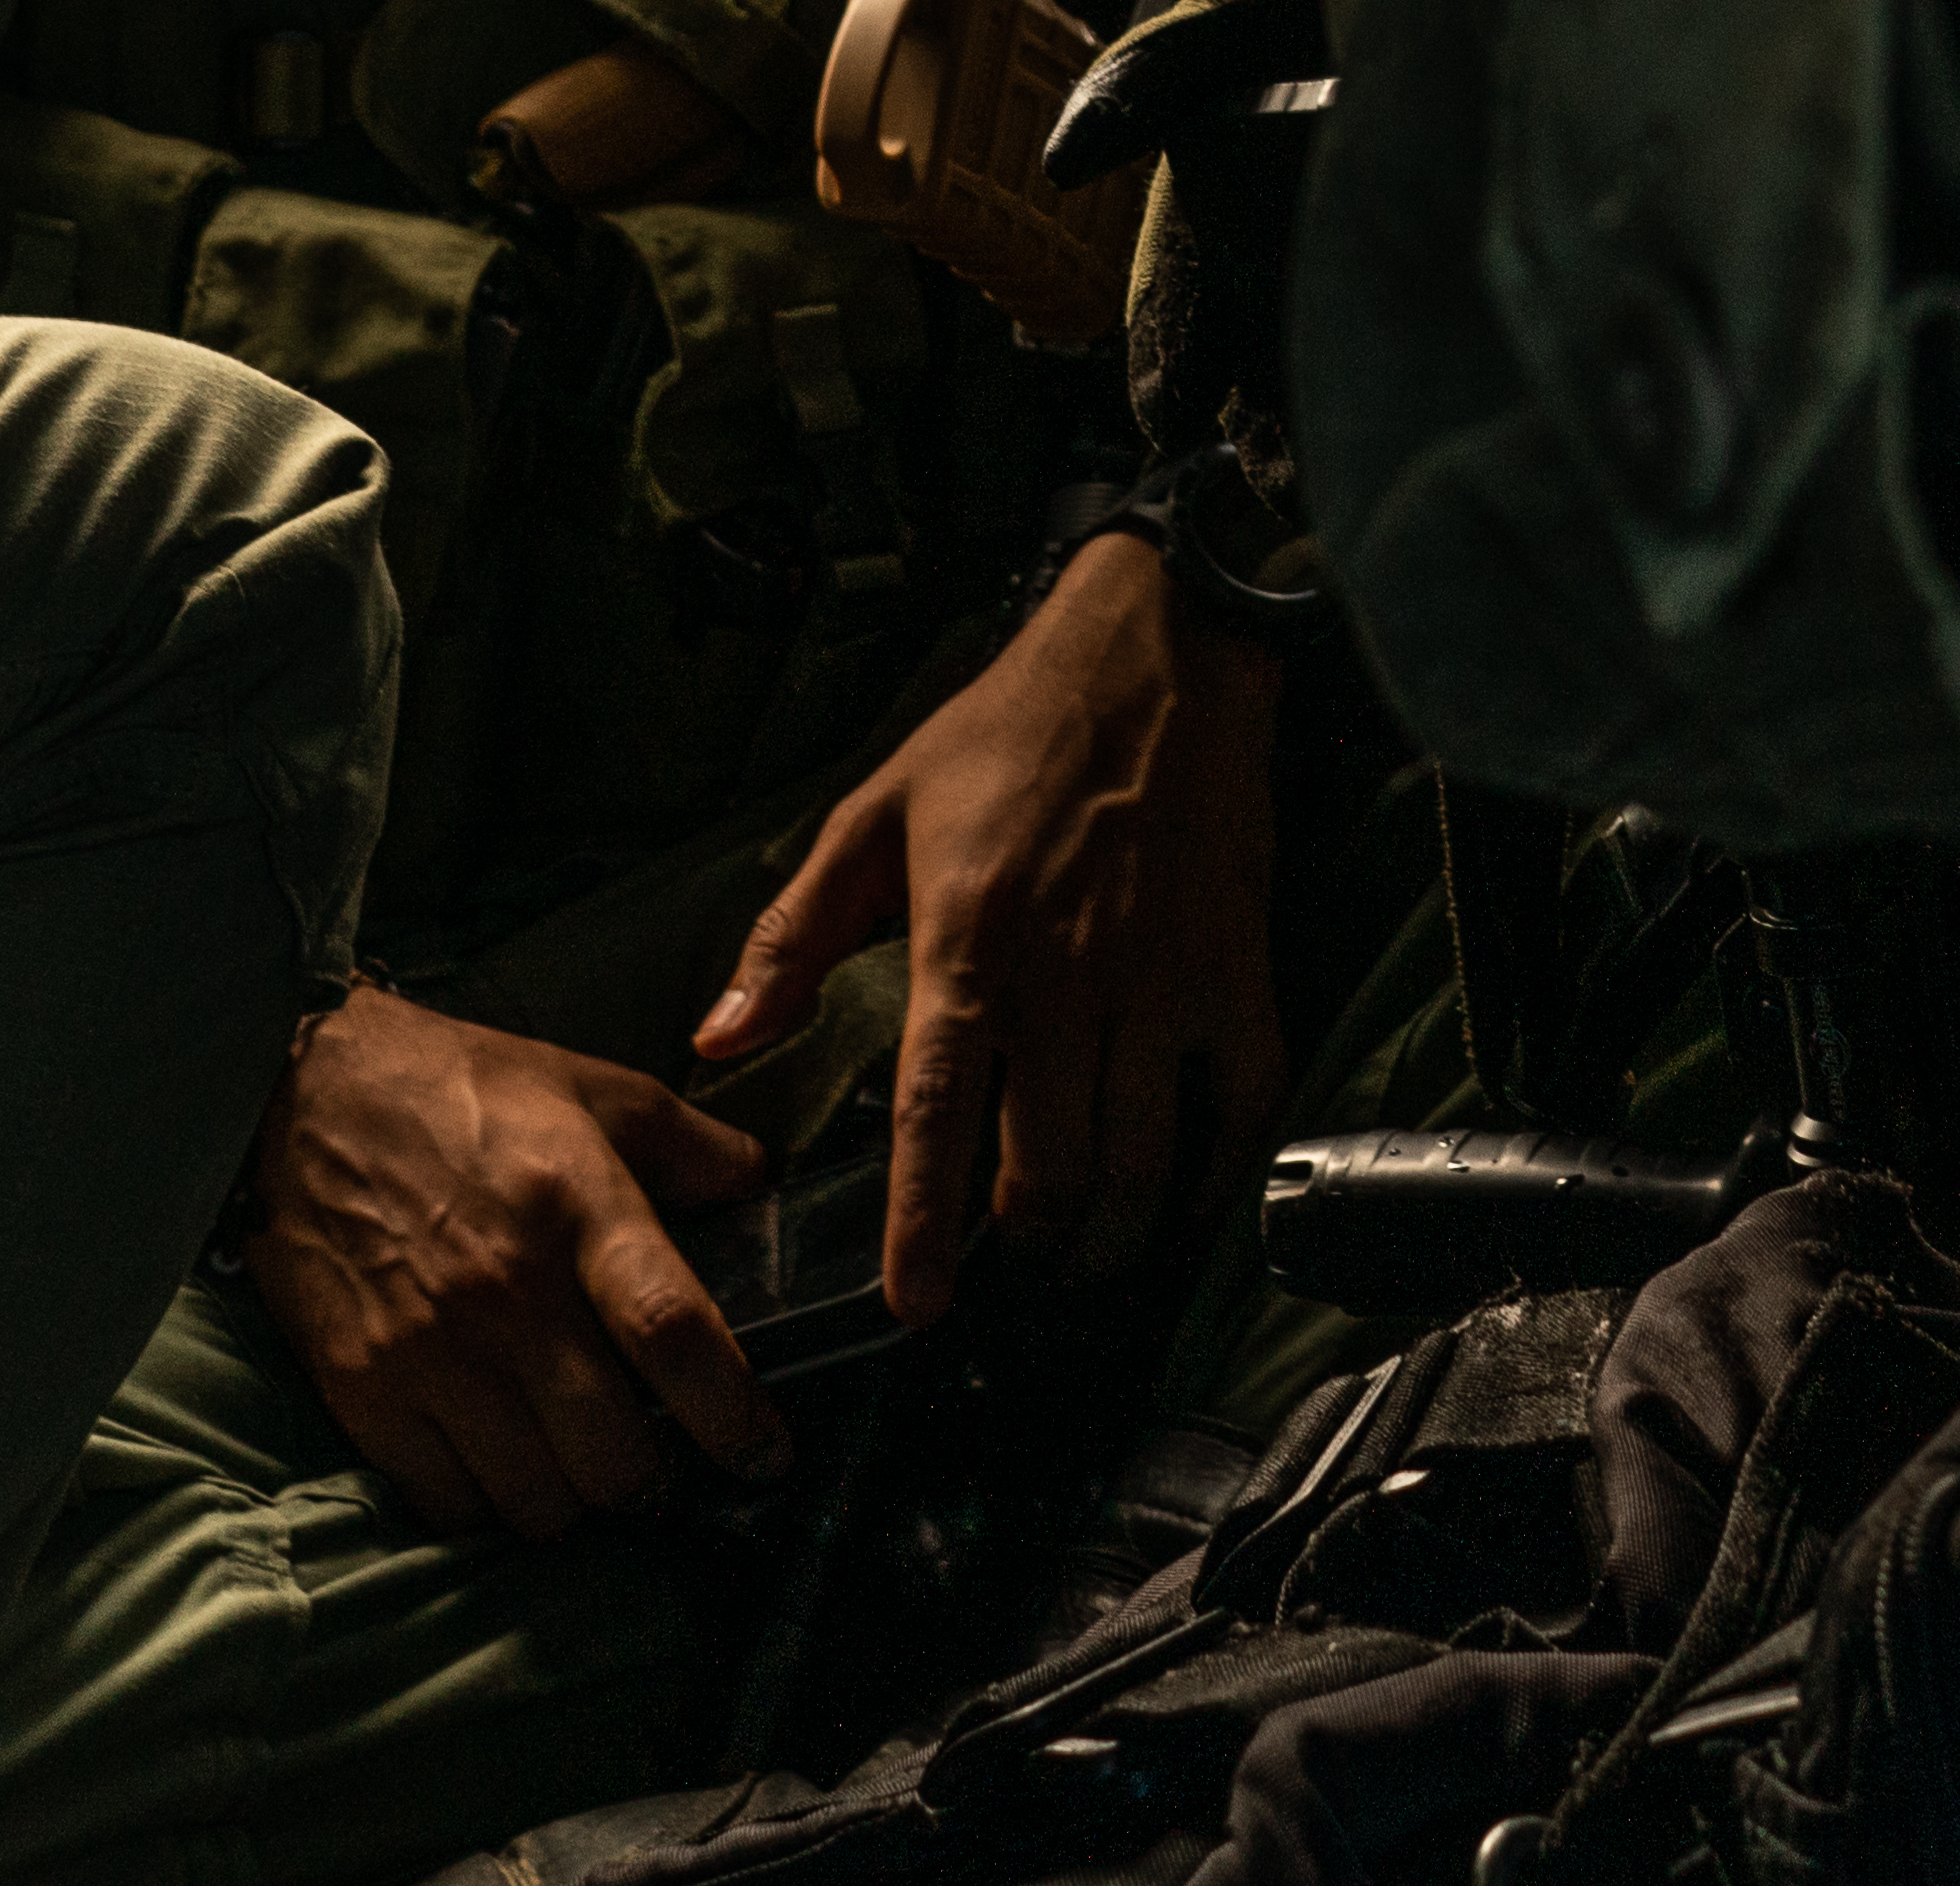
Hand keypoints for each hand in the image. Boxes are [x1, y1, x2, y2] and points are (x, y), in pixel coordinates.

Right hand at [239, 987, 786, 1536]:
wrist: (297, 1096)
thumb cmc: (457, 1089)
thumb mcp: (589, 1087)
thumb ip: (689, 1143)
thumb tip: (761, 1185)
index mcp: (578, 1206)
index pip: (673, 1333)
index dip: (733, 1415)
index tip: (765, 1457)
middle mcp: (509, 1291)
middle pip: (612, 1454)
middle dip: (650, 1481)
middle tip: (652, 1464)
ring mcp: (431, 1351)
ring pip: (536, 1501)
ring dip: (571, 1501)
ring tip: (574, 1467)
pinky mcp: (364, 1391)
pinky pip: (448, 1503)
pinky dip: (486, 1503)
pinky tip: (498, 1464)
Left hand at [697, 534, 1282, 1322]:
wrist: (1156, 653)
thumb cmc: (1002, 735)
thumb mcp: (871, 816)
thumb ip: (792, 939)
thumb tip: (717, 1041)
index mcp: (965, 938)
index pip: (936, 1112)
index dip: (923, 1223)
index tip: (914, 1305)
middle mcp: (1068, 974)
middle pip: (1050, 1166)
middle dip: (1024, 1246)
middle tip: (1002, 1271)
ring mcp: (1163, 977)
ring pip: (1144, 1158)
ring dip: (1114, 1235)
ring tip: (1083, 1258)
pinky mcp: (1237, 967)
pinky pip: (1242, 1104)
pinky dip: (1219, 1175)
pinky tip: (1188, 1202)